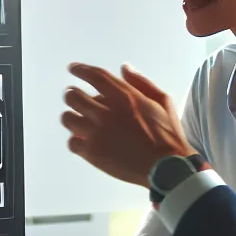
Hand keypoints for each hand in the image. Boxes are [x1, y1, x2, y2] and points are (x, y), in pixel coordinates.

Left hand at [60, 63, 193, 187]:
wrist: (168, 167)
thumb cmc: (168, 134)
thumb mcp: (162, 101)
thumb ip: (141, 82)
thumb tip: (124, 67)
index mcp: (124, 97)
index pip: (94, 76)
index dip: (80, 70)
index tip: (72, 68)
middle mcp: (106, 112)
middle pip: (73, 96)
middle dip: (72, 95)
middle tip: (75, 99)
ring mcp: (97, 133)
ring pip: (67, 118)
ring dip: (72, 117)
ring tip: (79, 121)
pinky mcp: (93, 153)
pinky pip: (71, 142)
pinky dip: (76, 141)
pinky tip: (85, 142)